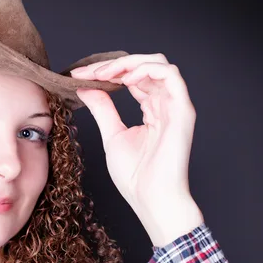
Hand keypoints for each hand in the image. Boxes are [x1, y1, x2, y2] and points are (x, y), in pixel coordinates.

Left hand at [70, 53, 202, 245]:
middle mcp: (166, 104)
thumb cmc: (136, 176)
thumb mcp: (112, 135)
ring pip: (158, 64)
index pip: (132, 78)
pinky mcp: (182, 110)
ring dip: (128, 63)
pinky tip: (125, 79)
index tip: (79, 76)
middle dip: (114, 65)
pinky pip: (170, 75)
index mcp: (151, 110)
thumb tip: (85, 87)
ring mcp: (175, 106)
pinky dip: (146, 69)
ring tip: (104, 74)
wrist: (151, 199)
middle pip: (144, 66)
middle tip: (88, 73)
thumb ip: (102, 108)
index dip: (107, 72)